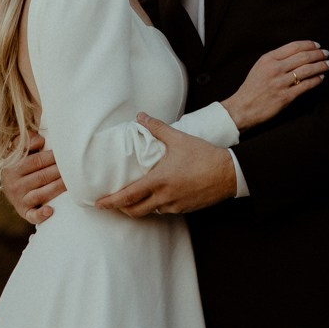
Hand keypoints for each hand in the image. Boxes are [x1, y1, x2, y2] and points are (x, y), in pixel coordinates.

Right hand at [0, 134, 63, 223]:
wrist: (9, 187)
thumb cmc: (20, 164)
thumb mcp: (18, 150)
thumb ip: (27, 140)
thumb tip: (40, 141)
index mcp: (13, 167)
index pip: (36, 161)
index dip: (53, 157)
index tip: (66, 154)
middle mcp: (14, 184)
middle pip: (42, 176)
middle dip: (59, 171)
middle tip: (75, 168)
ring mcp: (19, 199)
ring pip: (42, 193)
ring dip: (58, 188)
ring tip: (72, 183)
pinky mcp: (24, 212)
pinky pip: (32, 215)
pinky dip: (40, 215)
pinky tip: (50, 211)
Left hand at [94, 116, 238, 217]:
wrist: (229, 173)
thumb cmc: (204, 155)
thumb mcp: (179, 138)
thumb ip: (157, 128)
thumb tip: (141, 116)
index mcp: (159, 181)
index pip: (128, 196)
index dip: (111, 202)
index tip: (98, 204)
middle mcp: (165, 197)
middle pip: (135, 210)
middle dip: (121, 208)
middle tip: (113, 202)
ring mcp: (175, 205)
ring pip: (151, 211)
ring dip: (140, 206)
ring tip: (135, 196)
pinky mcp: (185, 209)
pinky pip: (165, 210)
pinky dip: (157, 205)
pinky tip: (158, 195)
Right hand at [222, 39, 328, 130]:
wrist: (243, 107)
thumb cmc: (252, 88)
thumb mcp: (260, 67)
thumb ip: (276, 59)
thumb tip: (298, 53)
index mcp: (268, 59)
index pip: (294, 46)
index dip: (309, 44)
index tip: (317, 45)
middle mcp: (275, 68)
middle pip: (303, 57)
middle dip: (318, 54)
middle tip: (327, 53)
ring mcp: (280, 83)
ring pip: (307, 70)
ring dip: (321, 66)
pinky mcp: (286, 97)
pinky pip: (306, 85)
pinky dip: (316, 80)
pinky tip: (321, 77)